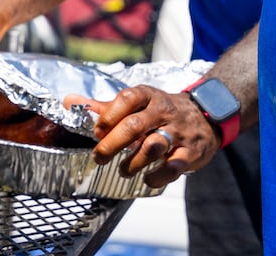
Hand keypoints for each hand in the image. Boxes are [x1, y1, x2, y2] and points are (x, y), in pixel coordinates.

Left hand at [64, 85, 220, 188]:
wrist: (206, 115)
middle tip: (99, 157)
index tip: (97, 131)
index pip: (127, 99)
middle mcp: (163, 111)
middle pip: (136, 125)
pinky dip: (159, 175)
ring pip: (154, 145)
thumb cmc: (161, 111)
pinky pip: (174, 165)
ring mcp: (178, 132)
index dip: (109, 115)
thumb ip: (103, 107)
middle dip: (114, 143)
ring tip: (123, 170)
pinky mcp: (191, 152)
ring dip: (134, 161)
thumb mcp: (136, 103)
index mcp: (147, 96)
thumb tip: (69, 102)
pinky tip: (147, 179)